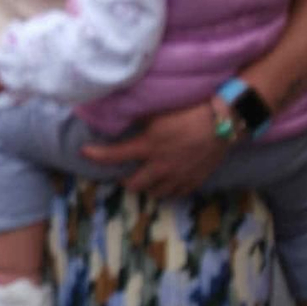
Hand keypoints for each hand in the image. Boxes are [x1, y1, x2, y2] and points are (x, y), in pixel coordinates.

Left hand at [81, 100, 230, 195]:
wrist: (222, 123)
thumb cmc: (187, 112)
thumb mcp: (156, 112)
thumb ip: (136, 118)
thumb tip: (118, 115)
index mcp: (148, 147)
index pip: (114, 155)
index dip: (96, 155)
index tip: (84, 152)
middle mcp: (161, 166)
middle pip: (134, 185)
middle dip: (125, 180)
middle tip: (123, 172)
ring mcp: (179, 176)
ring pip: (156, 193)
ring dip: (147, 187)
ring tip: (145, 178)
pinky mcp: (196, 180)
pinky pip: (177, 193)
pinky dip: (168, 189)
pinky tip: (167, 182)